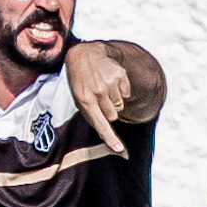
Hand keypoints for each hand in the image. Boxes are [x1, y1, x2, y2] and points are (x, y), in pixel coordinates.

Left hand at [66, 42, 132, 156]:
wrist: (85, 56)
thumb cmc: (81, 84)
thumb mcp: (80, 100)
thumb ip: (92, 117)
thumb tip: (107, 138)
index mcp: (85, 100)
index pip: (100, 124)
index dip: (110, 138)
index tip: (119, 150)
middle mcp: (97, 92)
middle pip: (113, 116)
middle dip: (109, 111)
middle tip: (100, 99)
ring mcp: (109, 82)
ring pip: (120, 105)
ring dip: (114, 100)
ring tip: (103, 88)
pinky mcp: (120, 75)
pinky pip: (126, 93)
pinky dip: (120, 90)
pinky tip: (110, 81)